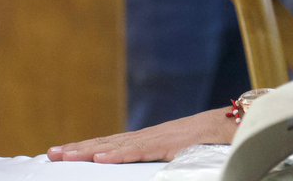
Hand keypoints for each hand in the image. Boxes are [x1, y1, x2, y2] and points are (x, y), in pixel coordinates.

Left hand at [47, 107, 234, 163]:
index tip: (63, 153)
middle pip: (107, 142)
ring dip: (90, 150)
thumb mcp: (182, 154)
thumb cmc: (214, 141)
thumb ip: (162, 159)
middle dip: (79, 148)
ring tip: (66, 155)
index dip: (87, 148)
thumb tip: (146, 167)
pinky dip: (121, 154)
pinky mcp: (172, 143)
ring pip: (118, 145)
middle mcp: (150, 136)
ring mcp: (159, 138)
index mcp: (151, 140)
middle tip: (51, 154)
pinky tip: (102, 158)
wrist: (240, 124)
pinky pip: (142, 151)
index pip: (112, 144)